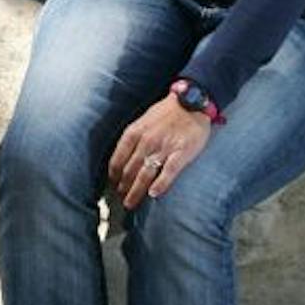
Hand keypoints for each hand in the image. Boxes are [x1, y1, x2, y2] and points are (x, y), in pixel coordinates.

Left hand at [106, 95, 213, 209]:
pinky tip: (154, 194)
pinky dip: (160, 184)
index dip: (114, 175)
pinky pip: (169, 172)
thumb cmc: (167, 112)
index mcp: (134, 133)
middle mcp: (146, 141)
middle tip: (121, 199)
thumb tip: (124, 156)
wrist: (192, 101)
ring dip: (136, 191)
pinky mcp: (181, 152)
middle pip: (129, 170)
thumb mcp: (143, 120)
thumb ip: (134, 138)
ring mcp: (164, 148)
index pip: (118, 159)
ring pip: (145, 174)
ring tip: (131, 202)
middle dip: (123, 187)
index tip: (113, 184)